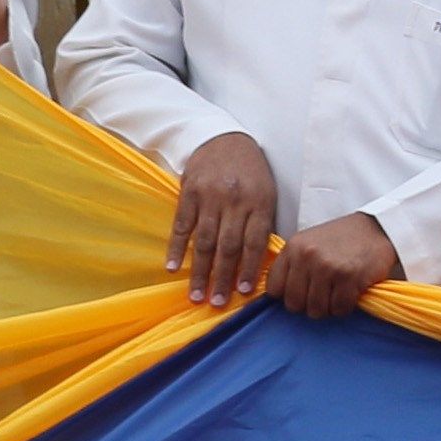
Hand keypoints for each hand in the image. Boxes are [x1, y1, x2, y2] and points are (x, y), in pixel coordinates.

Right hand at [166, 132, 279, 305]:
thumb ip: (260, 223)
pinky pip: (181, 224)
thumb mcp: (266, 192)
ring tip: (196, 294)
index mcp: (259, 202)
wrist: (223, 137)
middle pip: (228, 246)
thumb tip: (258, 263)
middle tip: (217, 302)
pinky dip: (177, 247)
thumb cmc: (250, 171)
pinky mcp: (188, 191)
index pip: (254, 243)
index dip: (248, 269)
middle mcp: (234, 201)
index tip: (244, 292)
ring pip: (204, 240)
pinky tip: (174, 267)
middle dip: (223, 278)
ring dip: (200, 271)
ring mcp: (209, 196)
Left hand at [272, 212, 399, 318]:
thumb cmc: (342, 239)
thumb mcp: (309, 243)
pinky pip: (339, 309)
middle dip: (308, 306)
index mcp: (293, 248)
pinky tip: (350, 294)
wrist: (377, 228)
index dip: (287, 296)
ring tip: (336, 296)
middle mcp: (307, 257)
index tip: (300, 293)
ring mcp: (328, 267)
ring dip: (328, 309)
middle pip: (294, 304)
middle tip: (322, 298)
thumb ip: (293, 264)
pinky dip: (345, 308)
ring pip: (316, 310)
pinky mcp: (350, 278)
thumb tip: (279, 296)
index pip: (274, 288)